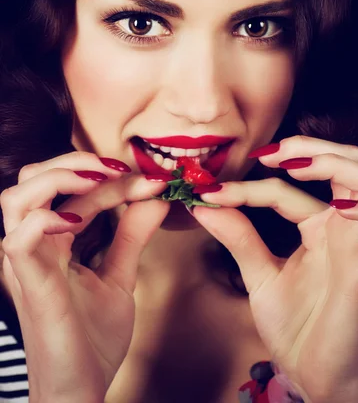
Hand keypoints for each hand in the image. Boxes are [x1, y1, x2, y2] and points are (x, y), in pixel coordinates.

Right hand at [0, 152, 169, 402]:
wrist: (80, 391)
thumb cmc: (92, 338)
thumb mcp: (118, 276)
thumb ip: (131, 235)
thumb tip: (156, 197)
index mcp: (50, 240)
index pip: (69, 187)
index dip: (110, 175)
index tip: (152, 178)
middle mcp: (31, 245)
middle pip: (32, 177)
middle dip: (76, 160)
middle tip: (120, 167)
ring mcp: (25, 262)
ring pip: (17, 197)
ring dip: (60, 177)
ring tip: (101, 179)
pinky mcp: (28, 283)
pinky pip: (20, 237)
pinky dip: (48, 218)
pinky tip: (81, 220)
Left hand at [192, 135, 357, 402]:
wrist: (312, 373)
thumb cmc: (293, 325)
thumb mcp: (258, 272)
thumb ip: (239, 236)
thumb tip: (205, 203)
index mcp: (317, 226)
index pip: (285, 189)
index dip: (248, 185)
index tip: (209, 191)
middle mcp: (342, 227)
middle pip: (345, 160)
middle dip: (311, 145)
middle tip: (269, 153)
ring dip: (335, 162)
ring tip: (296, 167)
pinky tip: (336, 205)